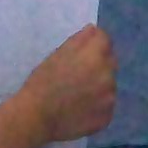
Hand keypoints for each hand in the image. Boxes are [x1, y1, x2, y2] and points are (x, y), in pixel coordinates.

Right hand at [27, 24, 116, 146]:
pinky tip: (80, 110)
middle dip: (98, 64)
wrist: (37, 117)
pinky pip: (105, 106)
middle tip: (78, 75)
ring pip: (108, 85)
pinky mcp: (107, 117)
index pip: (104, 39)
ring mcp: (110, 97)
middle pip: (109, 62)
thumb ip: (79, 40)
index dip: (92, 44)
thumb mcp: (57, 55)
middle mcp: (109, 74)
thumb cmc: (43, 82)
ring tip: (78, 95)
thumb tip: (93, 30)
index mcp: (96, 54)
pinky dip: (97, 107)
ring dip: (99, 86)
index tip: (80, 53)